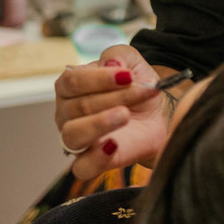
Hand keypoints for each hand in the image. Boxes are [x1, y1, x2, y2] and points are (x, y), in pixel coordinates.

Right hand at [54, 45, 170, 179]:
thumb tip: (110, 65)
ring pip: (73, 135)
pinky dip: (96, 158)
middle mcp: (66, 113)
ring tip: (126, 115)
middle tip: (144, 91)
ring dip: (100, 123)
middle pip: (79, 105)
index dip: (98, 78)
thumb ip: (119, 55)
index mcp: (69, 87)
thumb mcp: (132, 62)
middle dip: (115, 97)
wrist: (157, 115)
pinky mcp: (90, 163)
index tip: (127, 76)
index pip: (71, 82)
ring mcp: (75, 140)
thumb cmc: (136, 86)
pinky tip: (114, 145)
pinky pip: (82, 168)